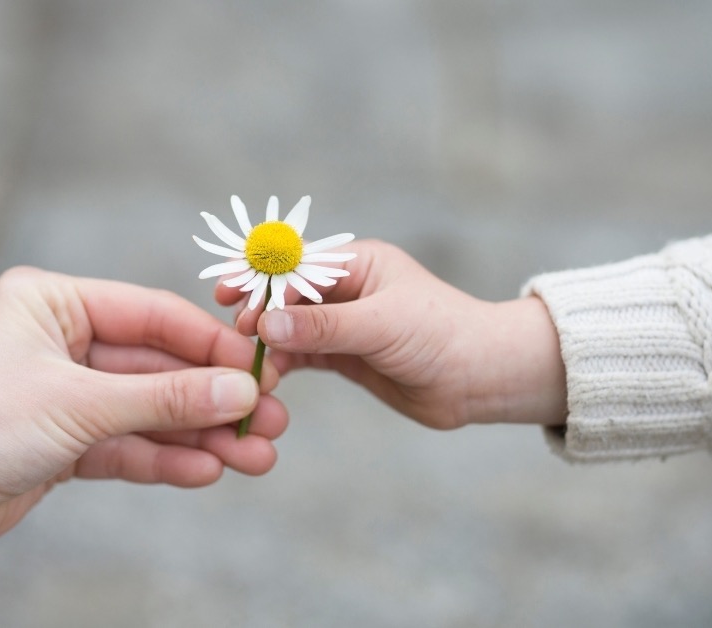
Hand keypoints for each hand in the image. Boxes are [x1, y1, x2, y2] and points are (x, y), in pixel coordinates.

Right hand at [217, 240, 564, 429]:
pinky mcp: (345, 357)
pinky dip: (282, 366)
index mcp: (357, 264)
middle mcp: (346, 290)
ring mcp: (343, 324)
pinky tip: (266, 379)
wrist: (483, 380)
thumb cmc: (443, 337)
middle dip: (256, 313)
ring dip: (267, 345)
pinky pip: (301, 357)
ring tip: (246, 365)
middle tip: (231, 334)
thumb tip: (267, 326)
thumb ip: (325, 327)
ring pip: (290, 330)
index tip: (228, 297)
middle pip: (285, 297)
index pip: (295, 266)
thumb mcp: (382, 326)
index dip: (260, 281)